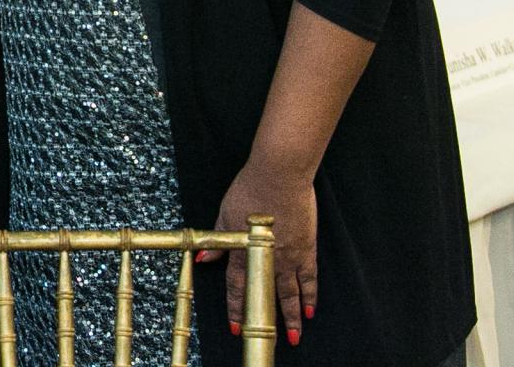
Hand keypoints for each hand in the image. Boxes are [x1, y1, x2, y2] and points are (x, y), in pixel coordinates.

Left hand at [198, 157, 315, 346]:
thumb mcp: (225, 213)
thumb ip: (217, 240)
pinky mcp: (307, 248)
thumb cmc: (249, 189)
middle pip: (266, 295)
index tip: (235, 326)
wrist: (279, 174)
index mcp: (244, 249)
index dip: (235, 308)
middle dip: (266, 320)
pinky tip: (310, 309)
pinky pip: (309, 278)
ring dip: (292, 317)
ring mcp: (289, 255)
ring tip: (294, 336)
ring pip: (291, 293)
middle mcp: (267, 257)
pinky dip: (310, 295)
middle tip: (268, 339)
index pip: (237, 286)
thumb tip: (203, 259)